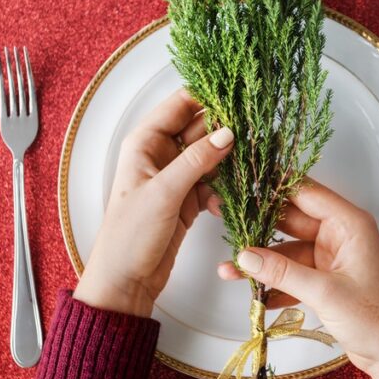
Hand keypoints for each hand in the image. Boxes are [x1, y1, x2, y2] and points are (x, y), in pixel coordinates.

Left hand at [74, 89, 233, 317]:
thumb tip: (227, 133)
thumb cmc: (129, 235)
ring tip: (246, 168)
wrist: (126, 281)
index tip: (238, 97)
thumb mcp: (164, 192)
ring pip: (210, 156)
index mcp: (145, 143)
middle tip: (253, 134)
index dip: (207, 98)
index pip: (180, 105)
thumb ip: (196, 160)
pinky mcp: (187, 199)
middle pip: (200, 129)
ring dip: (227, 163)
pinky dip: (222, 189)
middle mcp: (160, 155)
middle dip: (225, 131)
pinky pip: (212, 182)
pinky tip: (226, 201)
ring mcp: (175, 177)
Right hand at [216, 180, 378, 378]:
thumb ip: (283, 272)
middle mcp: (340, 236)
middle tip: (227, 219)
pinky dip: (274, 283)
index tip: (245, 181)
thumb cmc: (378, 319)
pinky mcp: (325, 280)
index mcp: (349, 225)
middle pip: (291, 220)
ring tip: (231, 268)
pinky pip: (292, 274)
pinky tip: (253, 293)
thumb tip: (246, 256)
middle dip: (259, 225)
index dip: (275, 186)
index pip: (306, 193)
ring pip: (287, 250)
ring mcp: (331, 258)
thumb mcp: (326, 292)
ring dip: (262, 262)